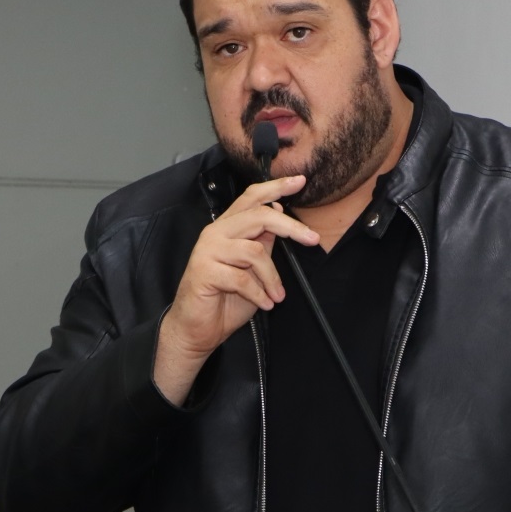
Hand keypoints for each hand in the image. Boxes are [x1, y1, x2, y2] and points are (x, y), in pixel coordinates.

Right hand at [154, 175, 319, 402]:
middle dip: (290, 227)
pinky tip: (265, 304)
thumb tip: (279, 217)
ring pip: (254, 252)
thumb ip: (263, 245)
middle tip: (313, 240)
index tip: (300, 181)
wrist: (197, 330)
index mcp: (227, 228)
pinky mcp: (204, 272)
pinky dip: (260, 294)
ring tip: (277, 296)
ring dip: (272, 278)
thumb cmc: (225, 301)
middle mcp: (215, 233)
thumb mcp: (253, 271)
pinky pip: (242, 279)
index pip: (252, 198)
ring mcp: (207, 251)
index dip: (276, 188)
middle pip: (258, 216)